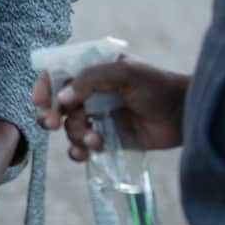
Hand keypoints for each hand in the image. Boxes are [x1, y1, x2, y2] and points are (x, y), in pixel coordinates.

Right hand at [32, 58, 190, 161]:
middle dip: (50, 115)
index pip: (59, 75)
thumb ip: (91, 80)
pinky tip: (87, 153)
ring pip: (69, 128)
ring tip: (96, 139)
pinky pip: (81, 147)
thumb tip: (62, 98)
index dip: (45, 87)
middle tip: (51, 123)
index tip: (40, 101)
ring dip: (76, 135)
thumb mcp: (124, 74)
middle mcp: (91, 93)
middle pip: (57, 105)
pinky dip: (79, 151)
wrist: (183, 115)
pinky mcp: (106, 139)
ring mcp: (98, 117)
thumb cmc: (157, 86)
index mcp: (94, 71)